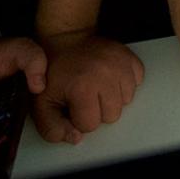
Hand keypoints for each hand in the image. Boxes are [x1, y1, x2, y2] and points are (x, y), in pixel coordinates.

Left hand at [31, 30, 144, 144]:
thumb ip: (53, 128)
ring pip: (127, 101)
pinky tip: (110, 78)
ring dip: (112, 98)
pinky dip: (125, 83)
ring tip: (98, 85)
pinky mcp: (130, 57)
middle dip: (98, 110)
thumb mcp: (42, 104)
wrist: (67, 40)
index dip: (79, 118)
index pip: (90, 125)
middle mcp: (105, 75)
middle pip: (112, 116)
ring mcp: (120, 64)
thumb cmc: (54, 72)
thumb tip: (77, 138)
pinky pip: (137, 82)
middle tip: (85, 95)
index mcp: (82, 87)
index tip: (72, 103)